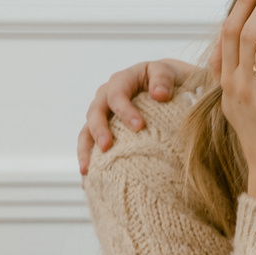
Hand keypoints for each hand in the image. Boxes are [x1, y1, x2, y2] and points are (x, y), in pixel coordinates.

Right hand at [77, 58, 200, 173]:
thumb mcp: (169, 73)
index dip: (125, 110)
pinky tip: (90, 180)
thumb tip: (159, 94)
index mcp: (123, 80)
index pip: (117, 94)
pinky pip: (90, 145)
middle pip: (96, 111)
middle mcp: (107, 95)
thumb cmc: (170, 80)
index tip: (139, 126)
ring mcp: (103, 114)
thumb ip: (164, 79)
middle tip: (107, 147)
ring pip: (86, 130)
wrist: (166, 86)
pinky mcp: (103, 130)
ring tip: (88, 170)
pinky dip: (89, 160)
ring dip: (85, 149)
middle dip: (99, 129)